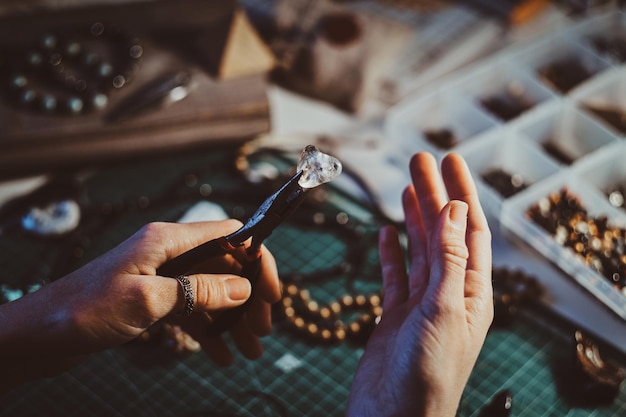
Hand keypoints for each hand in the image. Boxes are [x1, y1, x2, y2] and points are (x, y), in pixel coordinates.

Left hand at [0, 220, 279, 389]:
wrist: (37, 336)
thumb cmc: (84, 310)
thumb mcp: (148, 299)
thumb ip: (199, 290)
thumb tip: (243, 287)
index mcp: (169, 239)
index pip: (231, 236)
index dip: (258, 260)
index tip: (272, 293)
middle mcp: (170, 254)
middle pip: (227, 267)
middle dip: (249, 298)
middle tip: (263, 331)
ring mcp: (163, 278)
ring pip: (213, 293)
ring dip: (234, 320)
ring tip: (252, 350)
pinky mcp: (154, 302)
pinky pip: (193, 313)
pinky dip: (210, 332)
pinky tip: (222, 357)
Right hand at [346, 152, 492, 416]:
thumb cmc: (427, 374)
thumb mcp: (443, 309)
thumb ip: (448, 258)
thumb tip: (455, 209)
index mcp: (470, 292)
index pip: (469, 230)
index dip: (461, 192)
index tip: (450, 160)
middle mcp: (448, 294)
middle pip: (442, 232)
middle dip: (433, 194)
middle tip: (419, 160)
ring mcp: (420, 305)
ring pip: (418, 250)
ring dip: (413, 217)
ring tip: (406, 185)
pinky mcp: (395, 316)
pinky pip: (395, 276)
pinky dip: (391, 253)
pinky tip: (387, 233)